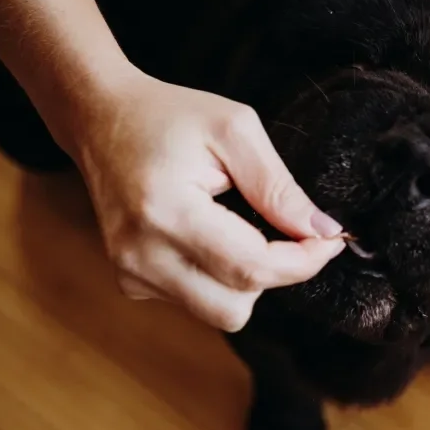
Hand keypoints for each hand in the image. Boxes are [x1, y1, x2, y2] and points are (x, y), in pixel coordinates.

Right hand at [57, 69, 345, 331]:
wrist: (100, 119)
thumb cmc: (168, 117)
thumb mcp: (235, 130)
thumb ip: (279, 186)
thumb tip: (322, 230)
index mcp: (166, 212)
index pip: (250, 268)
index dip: (302, 261)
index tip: (329, 239)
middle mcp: (141, 254)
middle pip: (235, 308)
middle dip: (276, 275)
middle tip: (289, 234)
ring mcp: (131, 273)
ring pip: (220, 312)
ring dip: (248, 279)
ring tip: (241, 226)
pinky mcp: (131, 282)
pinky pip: (197, 302)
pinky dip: (219, 278)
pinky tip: (212, 236)